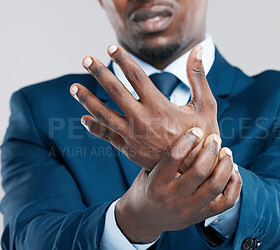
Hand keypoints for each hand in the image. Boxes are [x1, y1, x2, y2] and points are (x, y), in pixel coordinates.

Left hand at [70, 45, 218, 170]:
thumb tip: (197, 49)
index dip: (122, 60)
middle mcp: (142, 119)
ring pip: (104, 114)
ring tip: (73, 87)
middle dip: (99, 73)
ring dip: (87, 99)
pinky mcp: (128, 149)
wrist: (193, 171)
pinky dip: (93, 127)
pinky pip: (106, 136)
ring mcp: (132, 136)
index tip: (111, 48)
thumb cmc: (201, 136)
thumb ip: (198, 76)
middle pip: (114, 91)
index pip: (136, 76)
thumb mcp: (205, 105)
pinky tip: (83, 119)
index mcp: (159, 106)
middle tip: (85, 59)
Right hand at [114, 128, 241, 243]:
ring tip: (226, 152)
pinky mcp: (201, 216)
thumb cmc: (146, 186)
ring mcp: (189, 210)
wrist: (144, 219)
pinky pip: (226, 201)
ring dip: (225, 165)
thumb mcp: (147, 168)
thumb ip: (162, 152)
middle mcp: (173, 198)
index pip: (174, 157)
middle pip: (200, 171)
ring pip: (215, 185)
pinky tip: (232, 170)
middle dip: (211, 150)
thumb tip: (183, 122)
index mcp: (156, 184)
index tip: (197, 130)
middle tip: (215, 139)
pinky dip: (234, 184)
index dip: (188, 140)